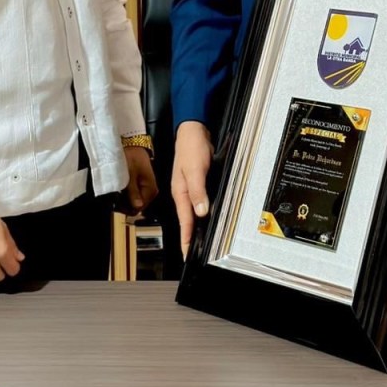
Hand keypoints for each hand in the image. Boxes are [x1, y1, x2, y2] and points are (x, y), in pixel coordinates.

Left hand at [119, 147, 158, 213]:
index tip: (115, 204)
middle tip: (114, 198)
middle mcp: (151, 191)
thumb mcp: (130, 174)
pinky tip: (119, 189)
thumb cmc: (132, 157)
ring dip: (124, 199)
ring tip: (116, 193)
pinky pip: (134, 194)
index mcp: (151, 190)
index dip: (127, 208)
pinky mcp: (141, 184)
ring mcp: (146, 188)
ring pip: (134, 201)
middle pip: (137, 206)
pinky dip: (126, 194)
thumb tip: (137, 207)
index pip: (139, 208)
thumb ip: (133, 191)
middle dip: (125, 204)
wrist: (132, 144)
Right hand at [171, 121, 212, 258]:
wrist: (193, 130)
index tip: (186, 255)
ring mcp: (189, 188)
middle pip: (187, 220)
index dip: (186, 239)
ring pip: (192, 212)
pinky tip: (205, 218)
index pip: (184, 221)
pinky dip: (200, 214)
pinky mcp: (196, 183)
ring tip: (197, 243)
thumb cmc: (191, 146)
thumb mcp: (195, 169)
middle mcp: (183, 193)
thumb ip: (198, 191)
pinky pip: (197, 202)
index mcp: (180, 192)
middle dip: (188, 238)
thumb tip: (201, 212)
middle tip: (191, 255)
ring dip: (194, 227)